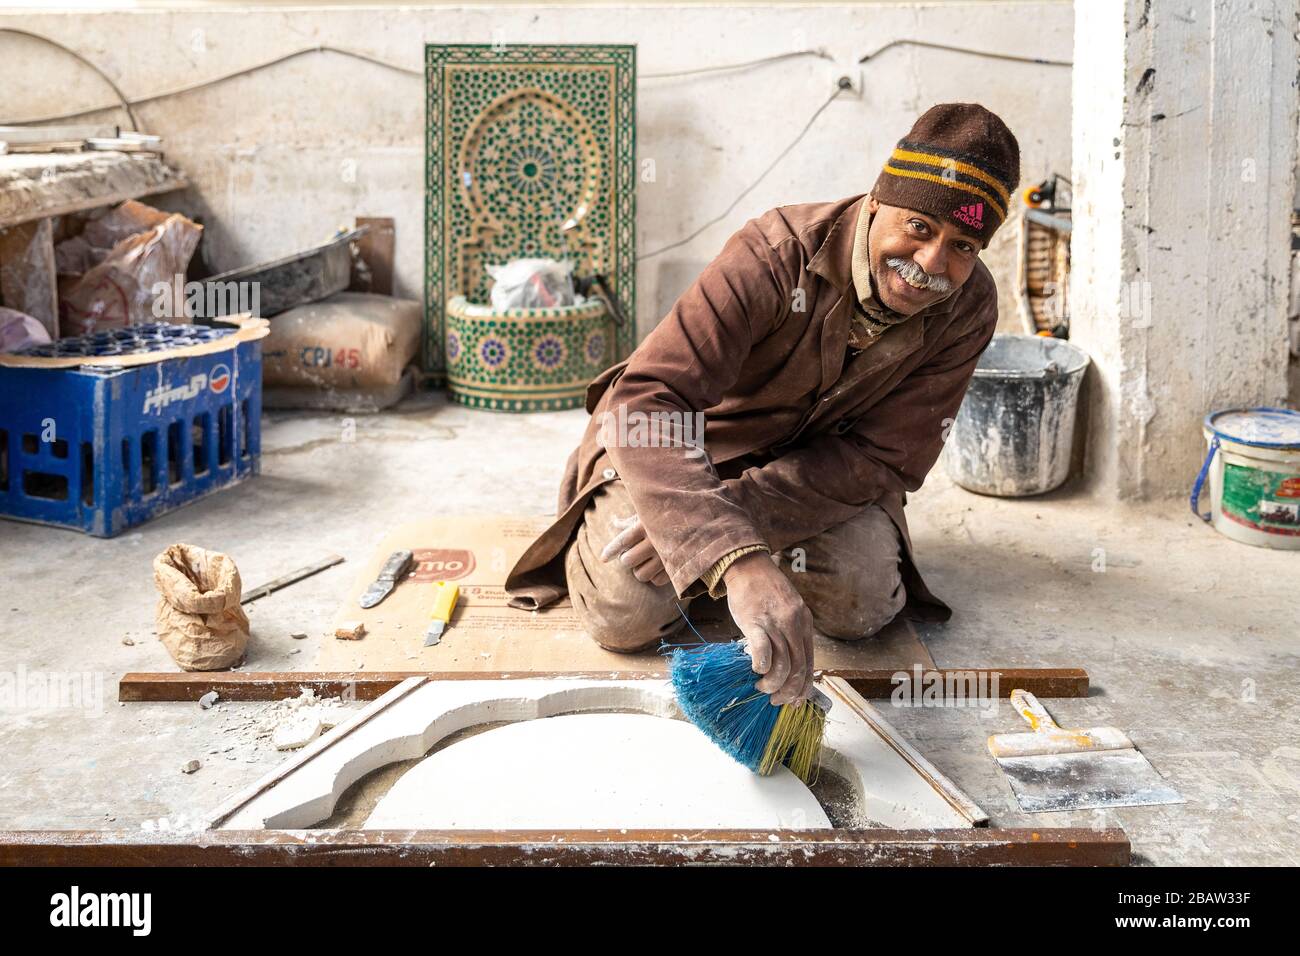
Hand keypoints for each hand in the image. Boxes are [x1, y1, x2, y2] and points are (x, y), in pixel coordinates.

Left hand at [600, 513, 670, 587]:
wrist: (703, 520)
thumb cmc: (671, 515)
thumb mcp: (650, 513)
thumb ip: (631, 520)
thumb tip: (614, 523)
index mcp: (647, 525)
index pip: (622, 541)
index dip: (610, 550)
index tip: (603, 559)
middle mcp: (656, 541)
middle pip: (627, 560)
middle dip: (626, 559)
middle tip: (632, 553)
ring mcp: (667, 556)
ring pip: (640, 574)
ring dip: (639, 570)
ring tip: (645, 562)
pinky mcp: (676, 568)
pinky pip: (655, 581)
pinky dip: (653, 576)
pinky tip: (658, 567)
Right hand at [723, 552, 814, 705]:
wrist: (748, 565)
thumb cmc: (765, 590)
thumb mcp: (788, 610)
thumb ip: (790, 634)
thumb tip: (787, 665)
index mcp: (805, 623)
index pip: (810, 662)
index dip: (803, 687)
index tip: (795, 700)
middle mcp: (794, 624)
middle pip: (799, 668)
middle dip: (788, 691)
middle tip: (776, 700)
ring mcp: (775, 623)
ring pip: (783, 664)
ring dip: (773, 683)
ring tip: (762, 687)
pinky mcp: (755, 621)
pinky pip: (763, 651)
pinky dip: (761, 666)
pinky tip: (755, 669)